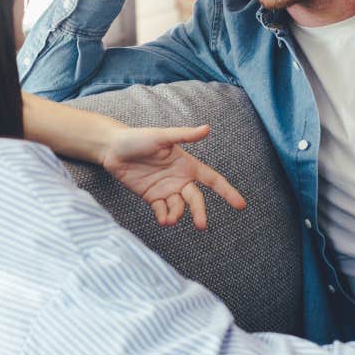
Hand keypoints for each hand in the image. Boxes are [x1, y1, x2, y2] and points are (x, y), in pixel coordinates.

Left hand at [101, 124, 245, 228]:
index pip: (212, 180)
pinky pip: (163, 212)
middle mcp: (179, 179)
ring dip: (177, 215)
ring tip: (169, 219)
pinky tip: (162, 219)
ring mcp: (166, 189)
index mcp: (187, 164)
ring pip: (179, 208)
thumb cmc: (138, 138)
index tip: (241, 205)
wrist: (112, 149)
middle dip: (200, 212)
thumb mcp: (162, 137)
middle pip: (196, 200)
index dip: (227, 192)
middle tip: (201, 226)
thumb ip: (184, 135)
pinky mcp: (151, 197)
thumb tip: (207, 128)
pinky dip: (164, 218)